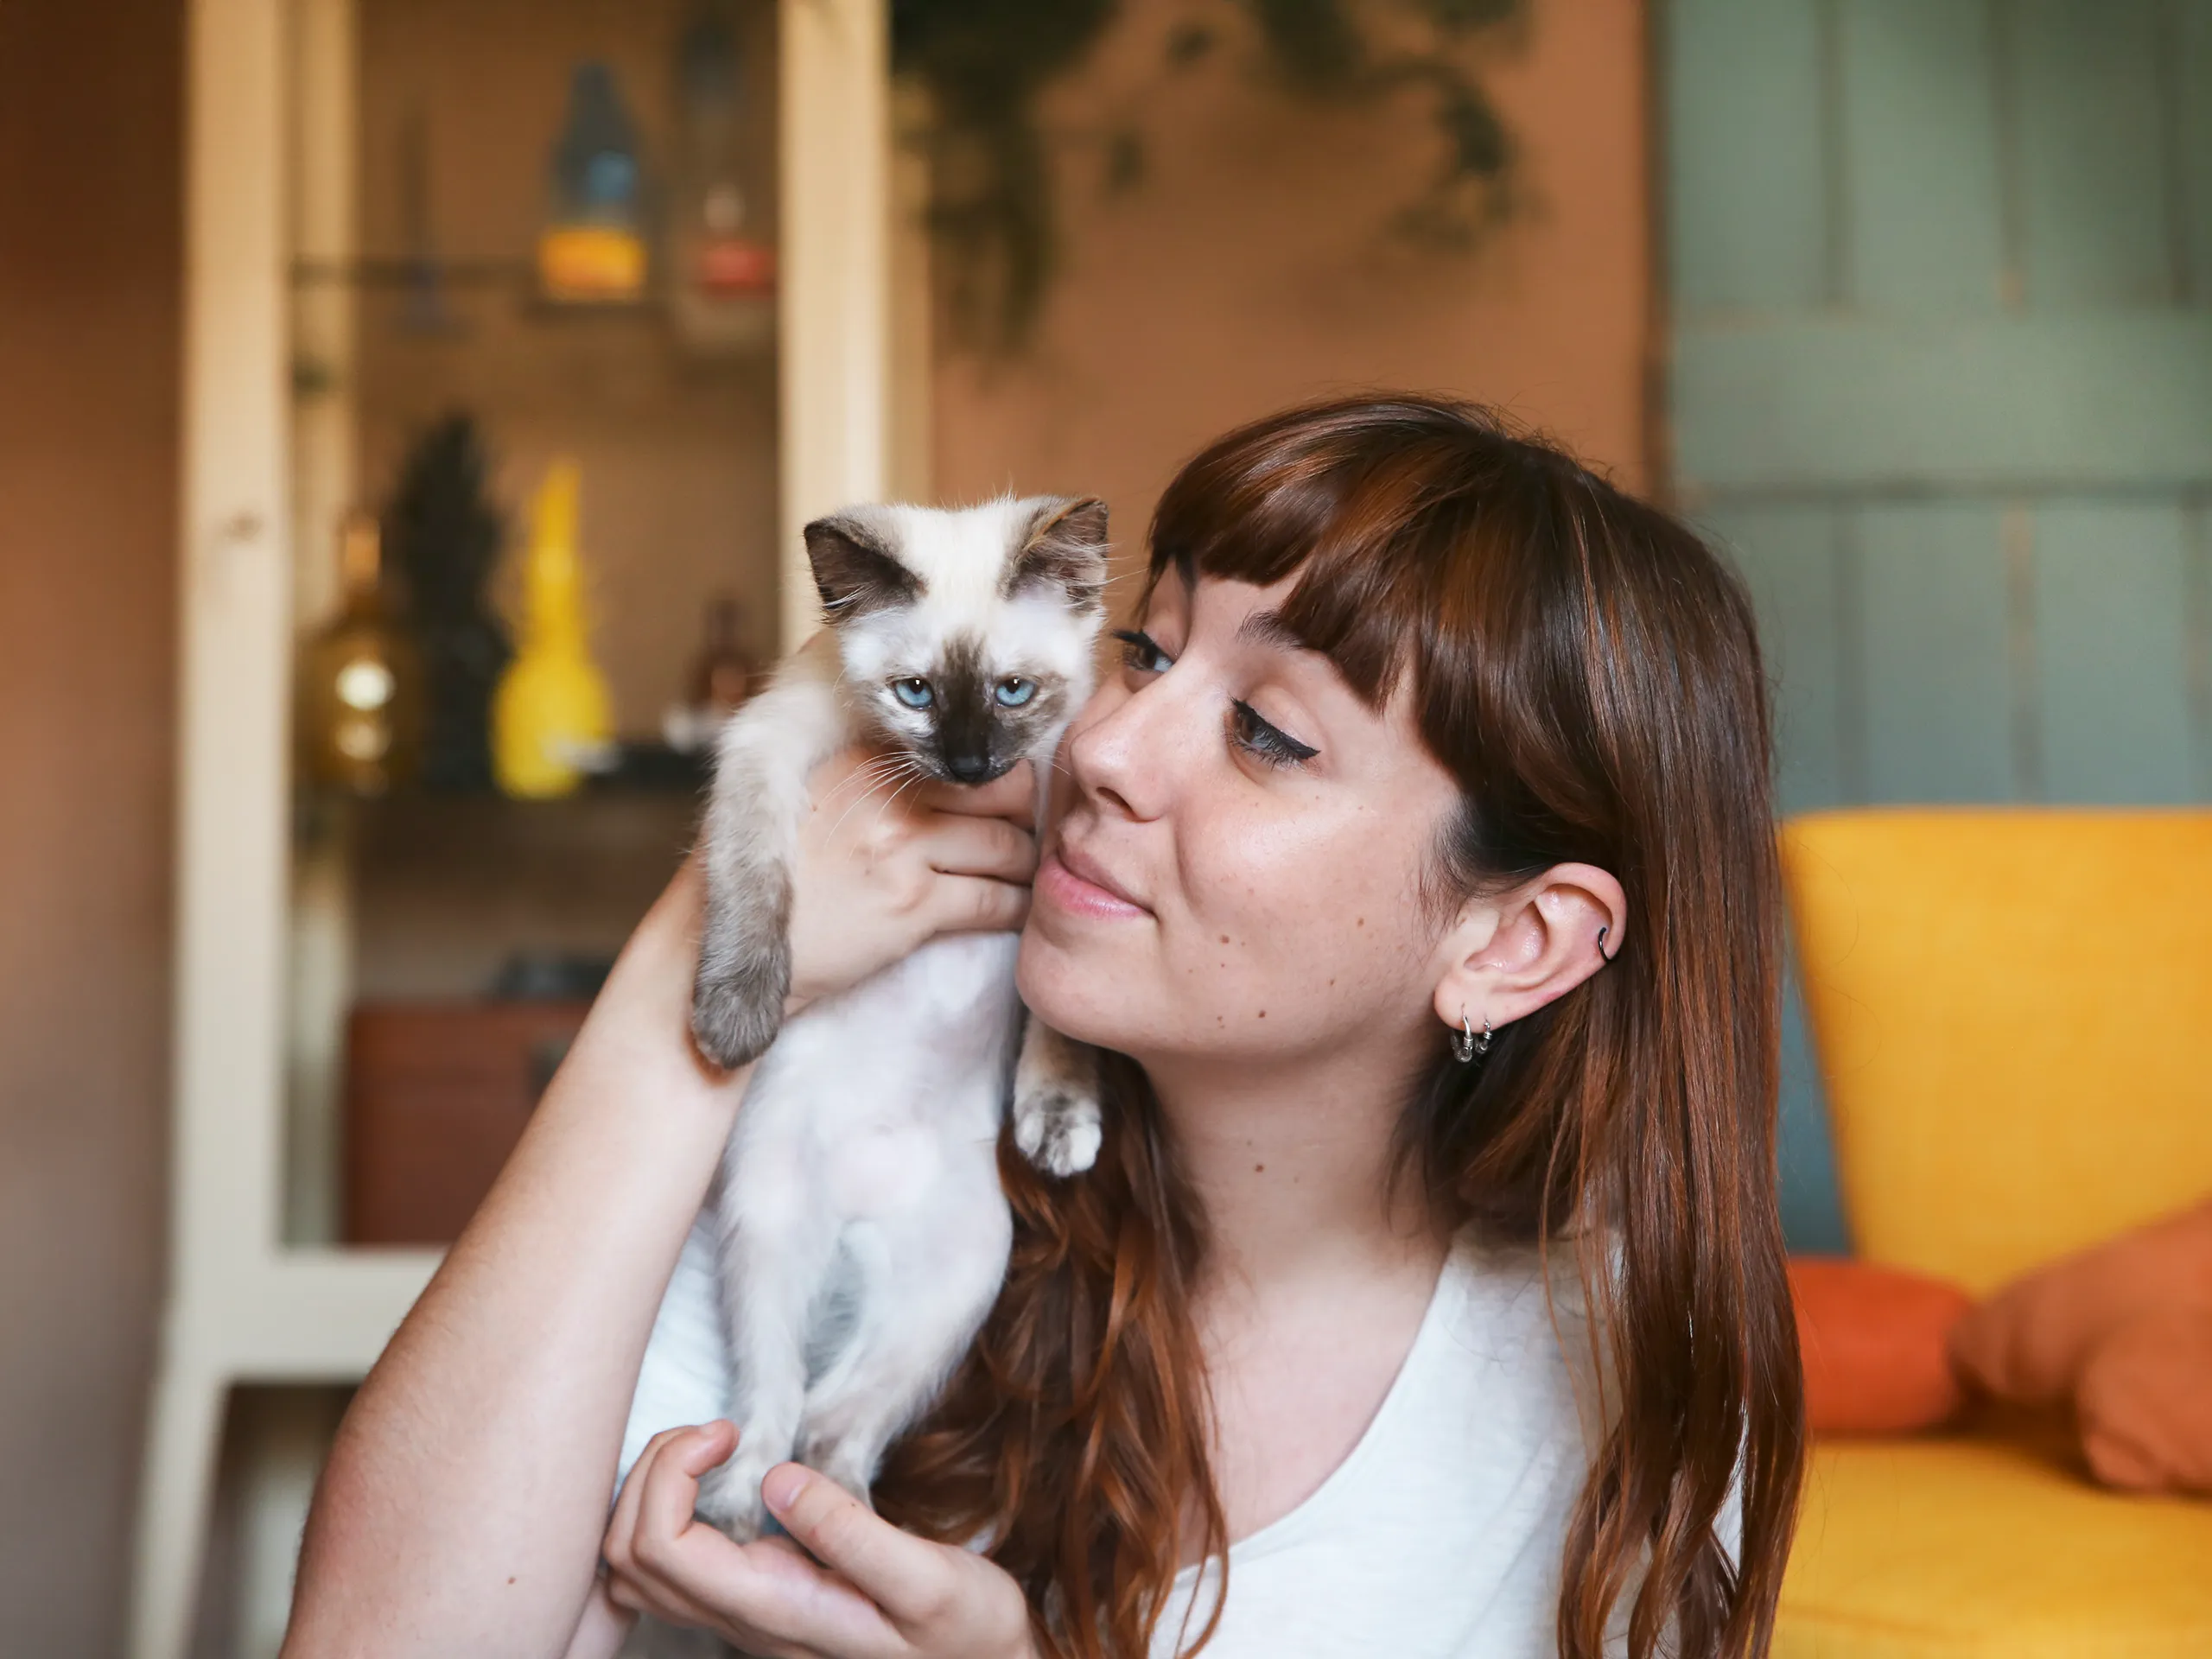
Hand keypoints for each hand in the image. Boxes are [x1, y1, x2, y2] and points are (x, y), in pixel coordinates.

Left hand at [602, 1424, 1036, 1658]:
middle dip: (651, 1472)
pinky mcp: (755, 1603)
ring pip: (634, 1571)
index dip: (670, 1473)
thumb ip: (851, 1534)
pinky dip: (665, 1515)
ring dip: (650, 1494)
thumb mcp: (929, 1581)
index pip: (662, 1549)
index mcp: (773, 1610)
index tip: (729, 1432)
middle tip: (718, 1431)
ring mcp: (742, 1617)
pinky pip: (667, 1570)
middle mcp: (742, 1621)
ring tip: (713, 1450)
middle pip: (627, 1558)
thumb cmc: (965, 1630)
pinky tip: (718, 1481)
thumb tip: (776, 1479)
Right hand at [784, 751, 1038, 1014]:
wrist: (720, 944)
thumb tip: (934, 771)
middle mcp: (883, 794)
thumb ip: (863, 777)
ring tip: (1023, 877)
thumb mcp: (801, 796)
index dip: (995, 779)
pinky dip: (1015, 909)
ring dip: (1024, 866)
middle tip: (1026, 836)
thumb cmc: (773, 873)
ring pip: (1006, 844)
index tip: (1005, 800)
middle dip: (1024, 816)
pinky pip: (993, 900)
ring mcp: (899, 846)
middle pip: (999, 790)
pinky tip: (1013, 913)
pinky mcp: (910, 903)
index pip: (957, 755)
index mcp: (861, 760)